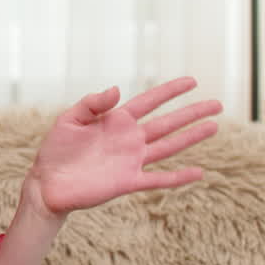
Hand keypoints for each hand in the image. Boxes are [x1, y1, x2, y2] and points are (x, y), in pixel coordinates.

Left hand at [26, 77, 222, 217]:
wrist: (47, 183)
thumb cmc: (56, 150)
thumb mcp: (69, 120)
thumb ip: (91, 104)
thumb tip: (115, 89)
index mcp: (116, 120)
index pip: (149, 102)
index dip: (170, 91)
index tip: (192, 81)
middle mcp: (129, 139)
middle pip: (167, 122)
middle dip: (192, 113)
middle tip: (217, 104)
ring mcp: (131, 160)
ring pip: (168, 146)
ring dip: (191, 137)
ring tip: (215, 126)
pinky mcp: (128, 182)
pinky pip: (159, 179)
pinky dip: (179, 177)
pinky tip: (199, 172)